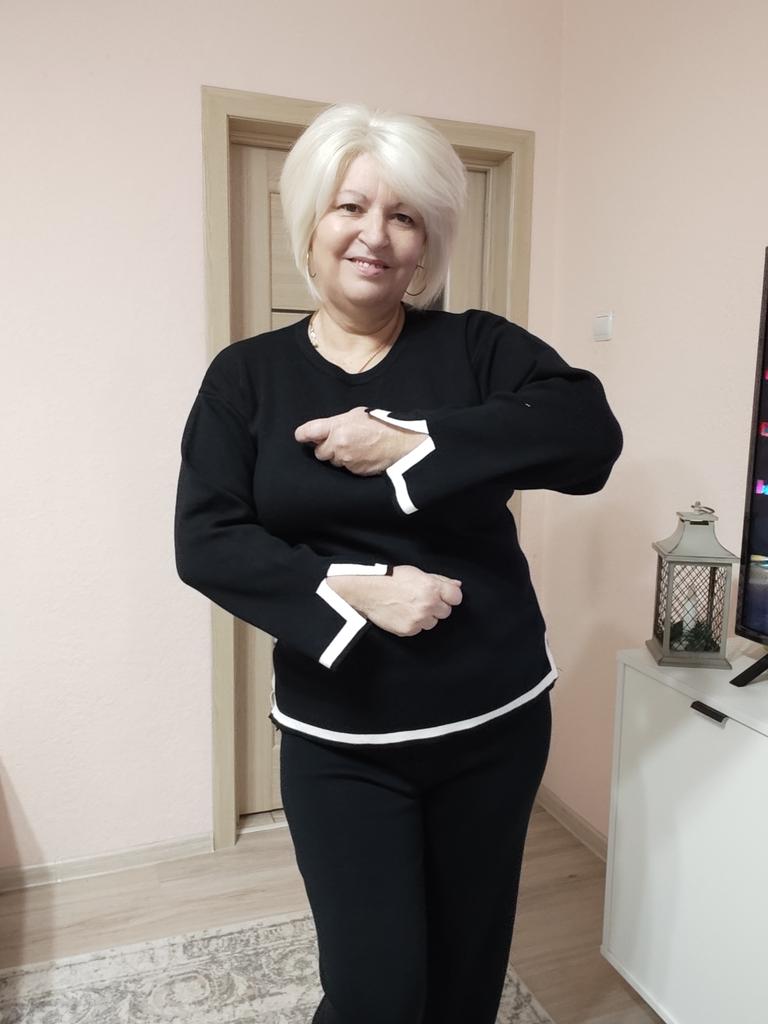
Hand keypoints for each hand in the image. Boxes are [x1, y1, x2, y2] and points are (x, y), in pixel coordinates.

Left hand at [295, 406, 425, 475]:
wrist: (399, 442)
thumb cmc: (379, 425)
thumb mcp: (355, 415)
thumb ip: (336, 423)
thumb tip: (322, 431)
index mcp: (337, 427)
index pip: (308, 432)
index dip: (303, 435)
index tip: (303, 436)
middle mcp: (338, 445)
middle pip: (319, 452)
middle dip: (326, 448)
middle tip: (339, 441)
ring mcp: (346, 460)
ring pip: (333, 461)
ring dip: (339, 456)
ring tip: (355, 447)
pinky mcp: (354, 471)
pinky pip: (345, 469)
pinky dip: (350, 464)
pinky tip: (361, 455)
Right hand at [327, 565, 462, 636]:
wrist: (368, 591)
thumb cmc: (391, 579)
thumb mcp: (417, 573)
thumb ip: (440, 580)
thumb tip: (457, 585)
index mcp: (432, 588)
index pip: (456, 597)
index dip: (450, 596)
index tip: (444, 595)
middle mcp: (428, 605)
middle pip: (446, 611)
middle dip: (437, 606)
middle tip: (421, 599)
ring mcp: (419, 619)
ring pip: (433, 622)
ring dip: (426, 616)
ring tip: (410, 606)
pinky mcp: (409, 630)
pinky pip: (419, 629)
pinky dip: (414, 623)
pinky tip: (403, 613)